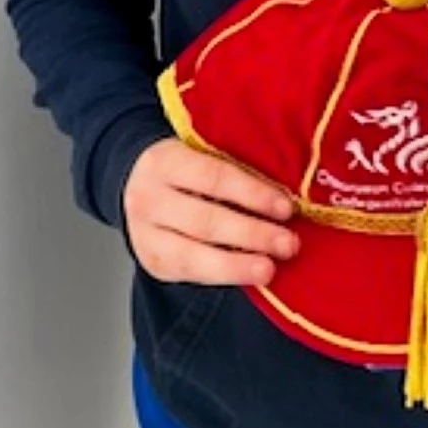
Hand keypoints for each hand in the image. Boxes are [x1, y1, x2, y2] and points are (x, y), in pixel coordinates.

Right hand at [123, 138, 299, 287]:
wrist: (139, 186)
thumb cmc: (187, 167)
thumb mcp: (202, 152)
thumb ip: (235, 166)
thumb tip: (286, 192)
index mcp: (165, 160)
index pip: (213, 177)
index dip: (252, 194)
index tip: (286, 208)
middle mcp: (147, 198)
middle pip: (205, 220)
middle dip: (252, 234)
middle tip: (288, 244)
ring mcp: (144, 233)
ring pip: (193, 255)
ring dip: (238, 264)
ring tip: (270, 269)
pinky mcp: (151, 262)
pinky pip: (190, 273)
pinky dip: (223, 275)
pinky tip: (249, 274)